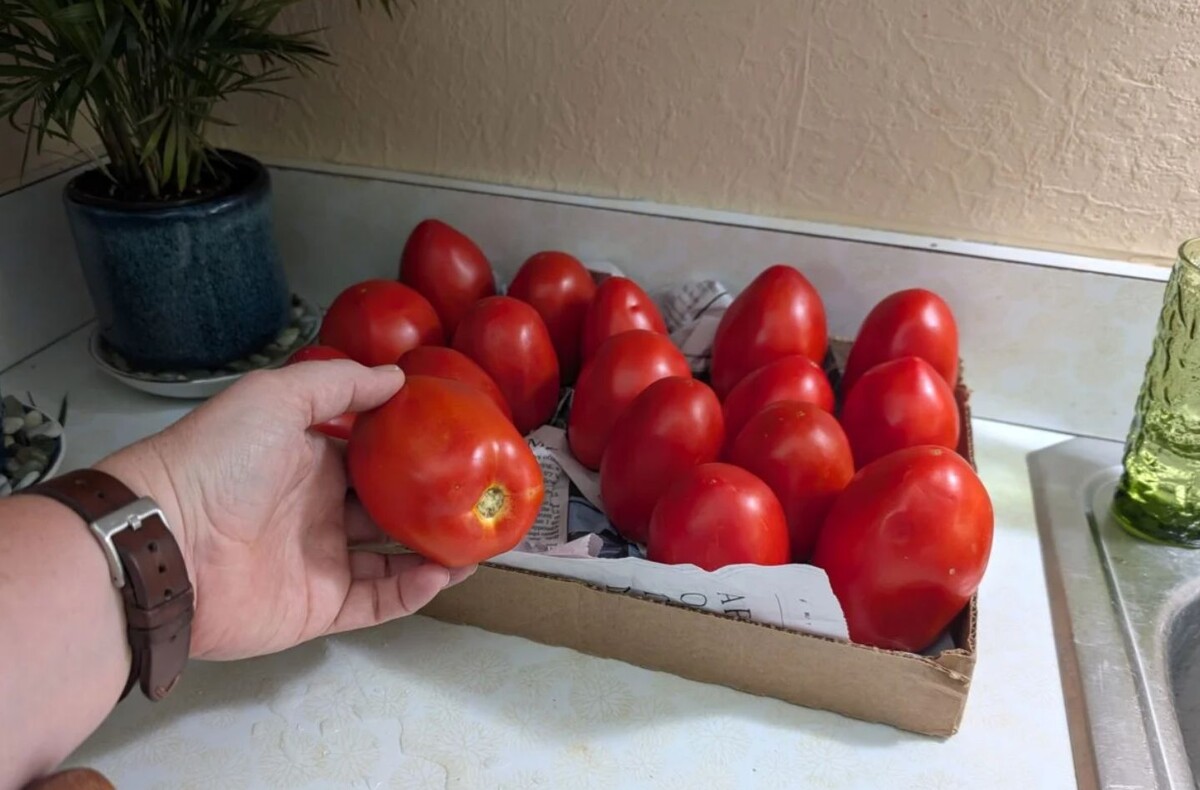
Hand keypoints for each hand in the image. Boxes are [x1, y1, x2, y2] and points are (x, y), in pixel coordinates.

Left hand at [96, 360, 474, 659]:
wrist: (167, 541)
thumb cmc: (215, 460)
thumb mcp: (275, 397)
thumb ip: (340, 385)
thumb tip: (397, 377)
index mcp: (306, 460)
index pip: (371, 457)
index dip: (412, 452)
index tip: (458, 444)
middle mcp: (315, 510)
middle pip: (387, 510)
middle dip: (433, 506)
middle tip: (480, 499)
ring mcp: (319, 561)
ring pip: (391, 559)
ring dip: (434, 552)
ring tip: (478, 541)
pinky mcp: (318, 607)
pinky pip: (377, 601)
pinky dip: (412, 592)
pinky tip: (442, 573)